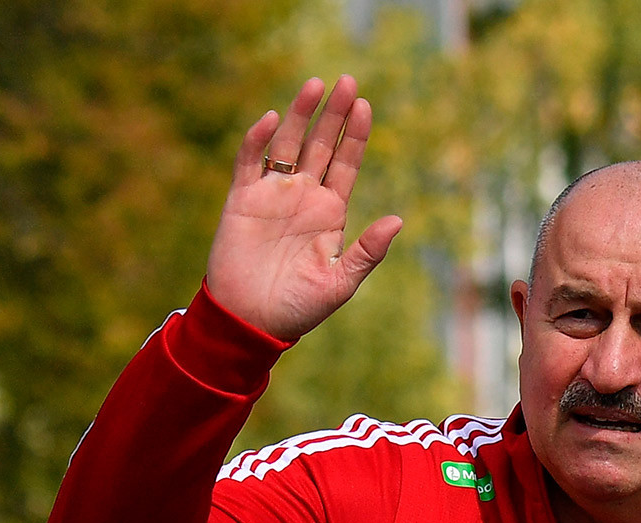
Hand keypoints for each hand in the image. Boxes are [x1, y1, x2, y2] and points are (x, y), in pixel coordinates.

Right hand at [205, 75, 402, 341]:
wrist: (251, 322)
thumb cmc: (298, 308)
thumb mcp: (340, 282)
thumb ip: (368, 251)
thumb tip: (398, 220)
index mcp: (330, 213)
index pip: (346, 164)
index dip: (355, 135)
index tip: (365, 106)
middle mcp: (303, 197)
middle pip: (321, 144)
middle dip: (334, 114)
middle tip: (348, 81)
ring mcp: (272, 196)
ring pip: (287, 144)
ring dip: (299, 115)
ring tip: (316, 84)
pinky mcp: (242, 201)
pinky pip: (249, 163)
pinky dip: (257, 140)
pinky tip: (270, 119)